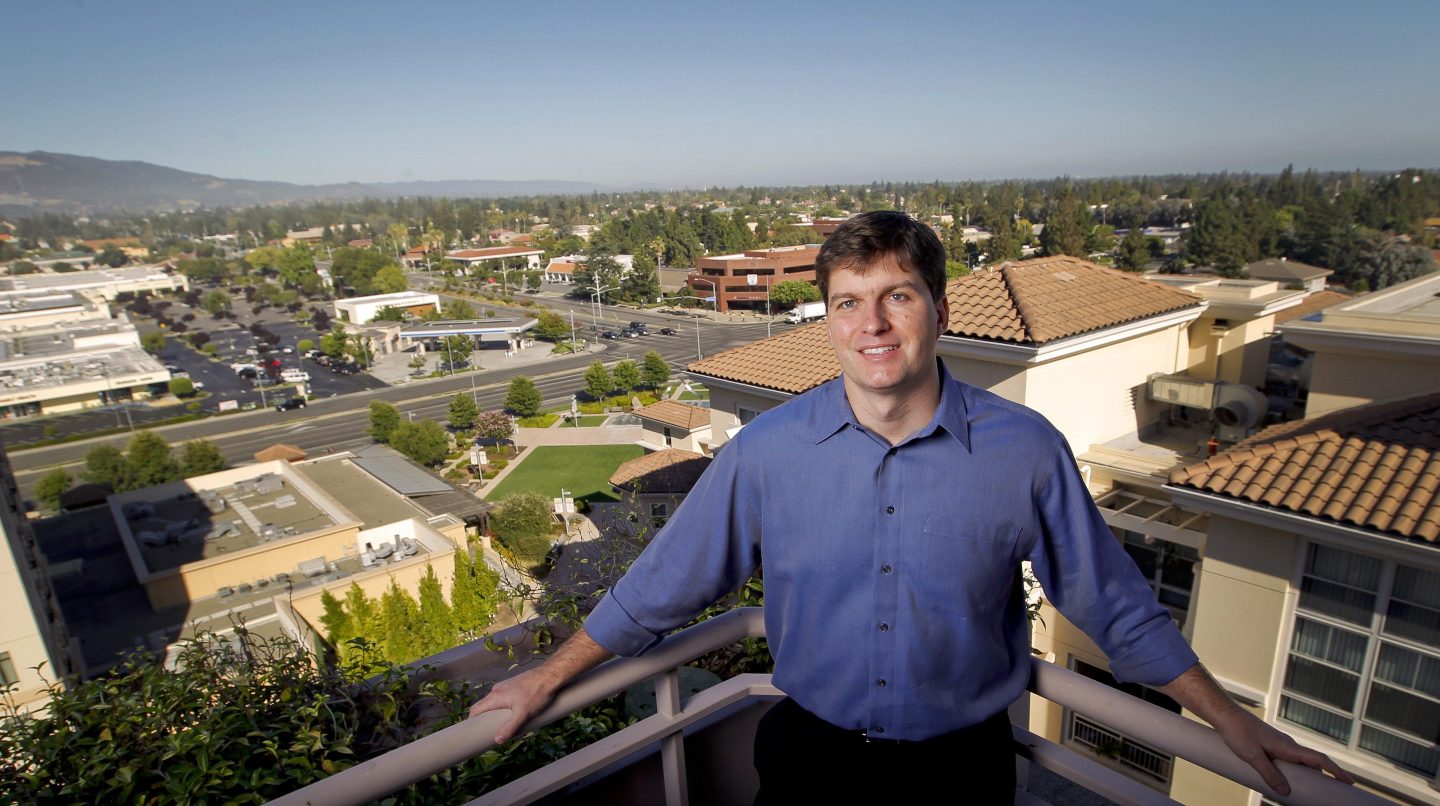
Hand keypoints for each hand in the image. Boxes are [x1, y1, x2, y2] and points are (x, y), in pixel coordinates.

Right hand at [468, 667, 558, 744]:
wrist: (550, 675)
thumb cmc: (536, 693)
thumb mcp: (523, 714)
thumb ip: (509, 727)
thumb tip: (496, 740)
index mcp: (495, 696)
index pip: (475, 710)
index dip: (473, 722)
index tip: (476, 733)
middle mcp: (497, 690)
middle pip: (485, 707)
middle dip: (486, 719)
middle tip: (493, 732)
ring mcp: (506, 686)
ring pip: (496, 702)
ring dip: (497, 713)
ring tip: (506, 724)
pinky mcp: (514, 685)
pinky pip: (504, 698)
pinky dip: (505, 706)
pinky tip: (516, 712)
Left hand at [1212, 709, 1353, 796]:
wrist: (1224, 714)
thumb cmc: (1237, 731)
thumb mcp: (1252, 756)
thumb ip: (1269, 774)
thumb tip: (1284, 791)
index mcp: (1288, 746)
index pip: (1319, 759)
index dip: (1336, 770)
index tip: (1350, 781)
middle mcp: (1287, 744)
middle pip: (1313, 762)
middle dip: (1326, 776)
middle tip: (1335, 791)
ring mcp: (1279, 744)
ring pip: (1299, 762)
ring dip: (1308, 774)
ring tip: (1311, 790)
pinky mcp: (1270, 745)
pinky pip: (1288, 760)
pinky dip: (1293, 770)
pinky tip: (1286, 779)